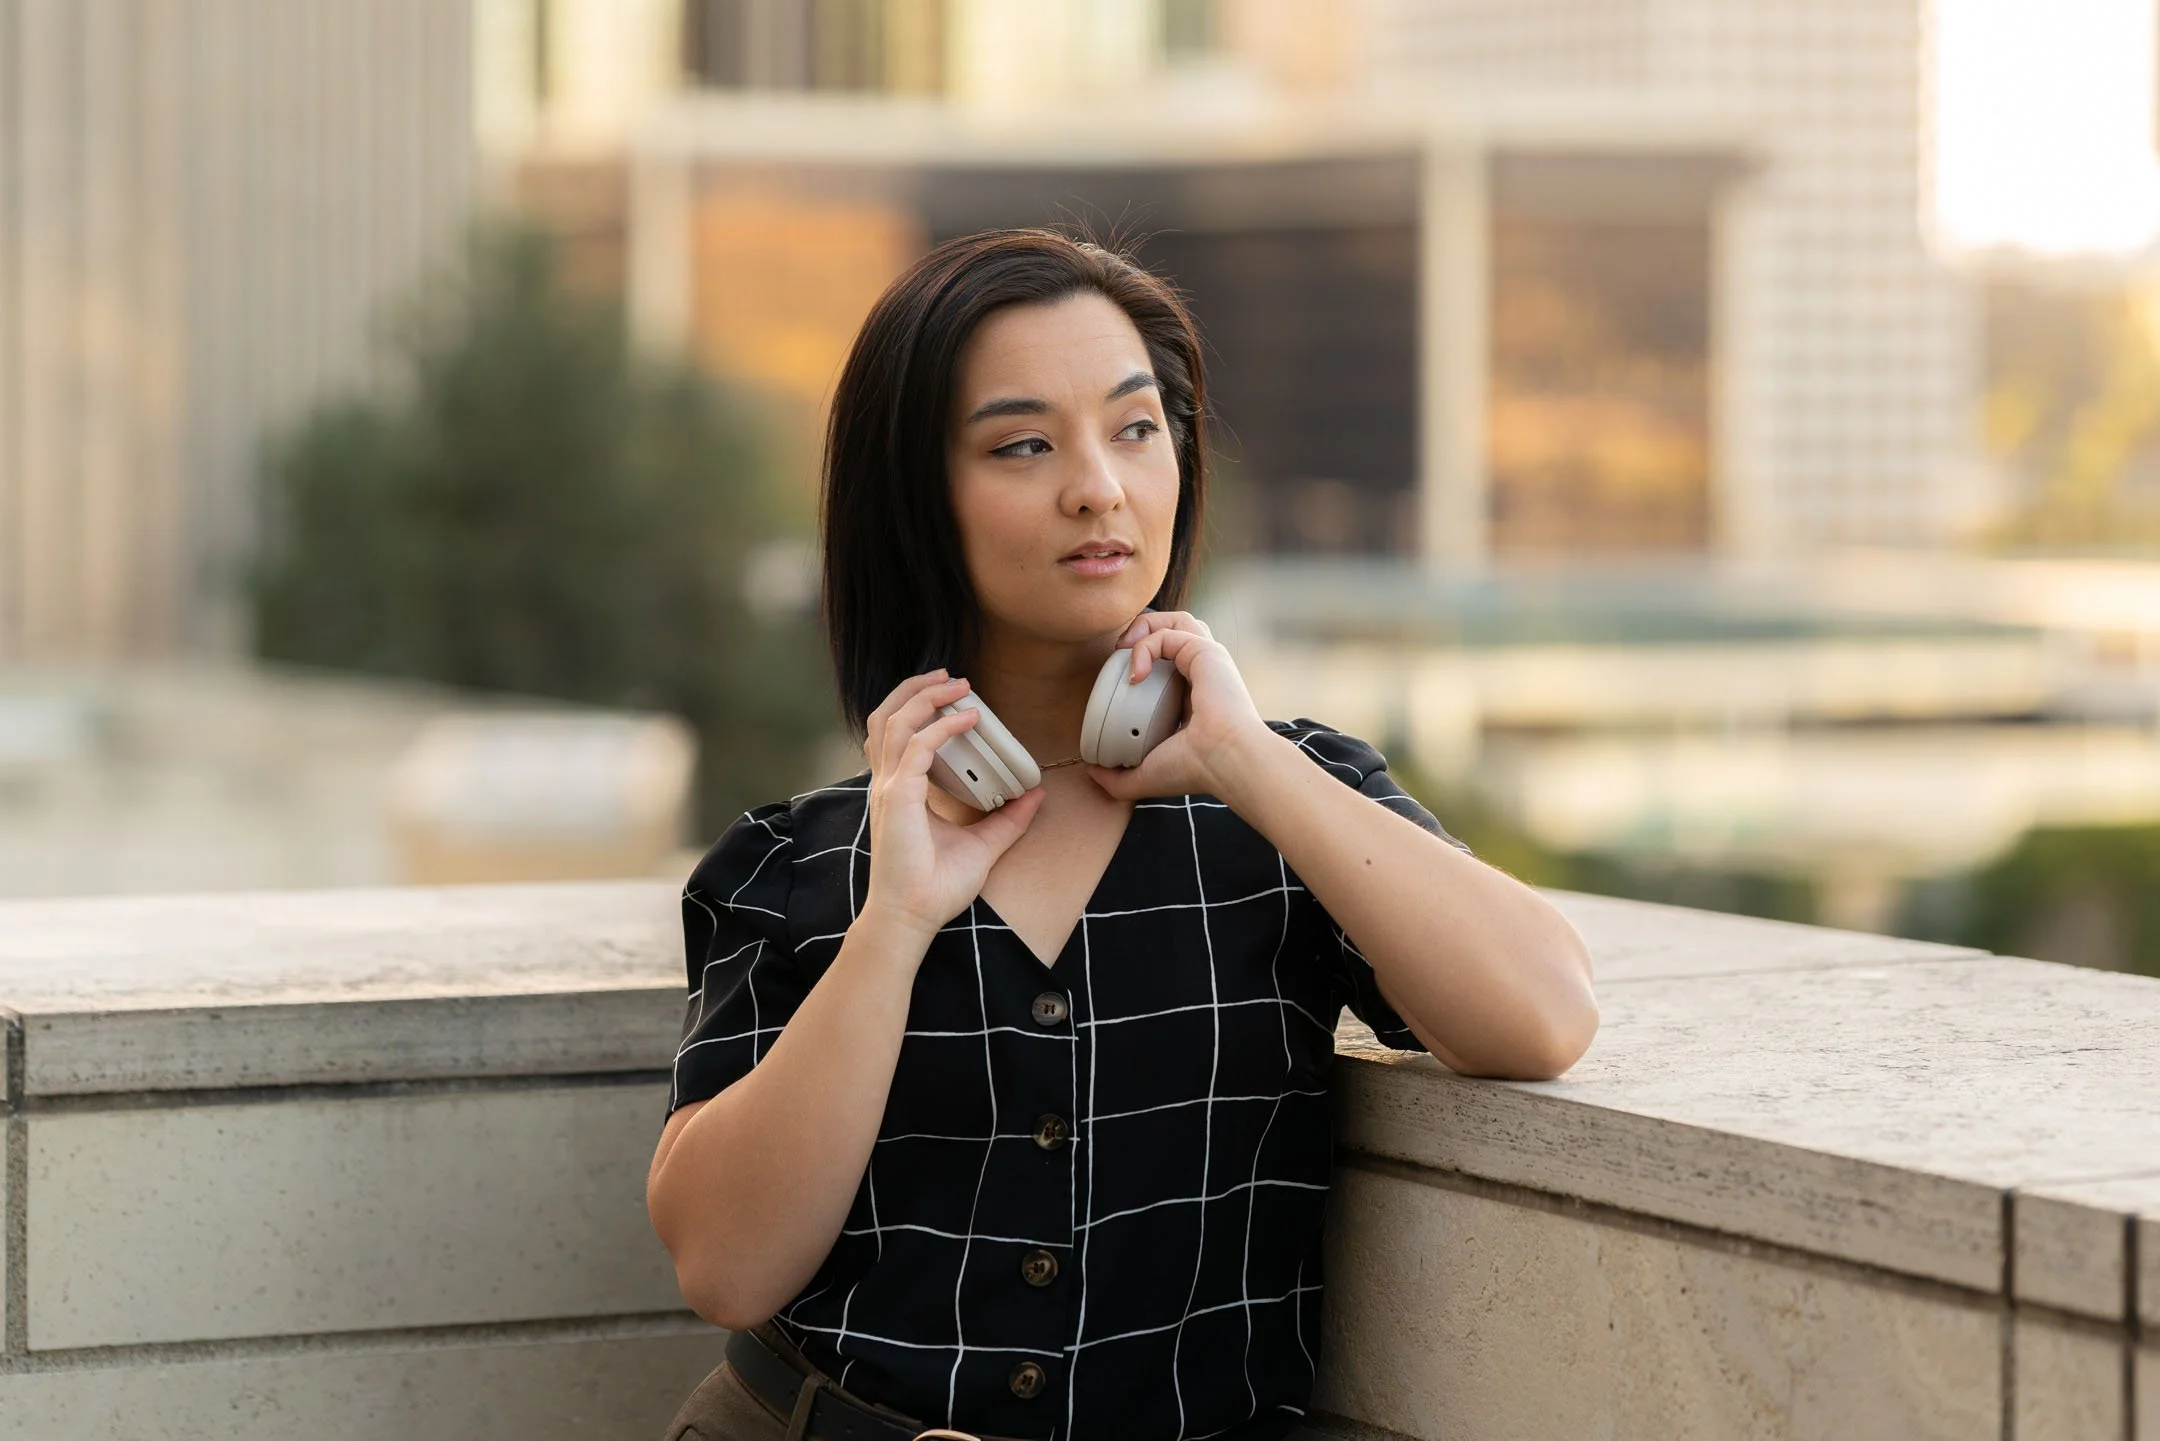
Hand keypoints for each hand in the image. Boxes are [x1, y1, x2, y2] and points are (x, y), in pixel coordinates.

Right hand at [858, 669, 1045, 943]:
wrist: (912, 918)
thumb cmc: (934, 888)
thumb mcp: (982, 846)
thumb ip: (1006, 820)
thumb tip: (1035, 796)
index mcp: (898, 791)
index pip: (895, 735)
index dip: (918, 708)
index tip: (952, 696)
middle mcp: (888, 784)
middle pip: (887, 717)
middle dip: (915, 689)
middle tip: (949, 676)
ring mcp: (889, 788)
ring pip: (895, 721)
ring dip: (925, 696)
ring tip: (957, 684)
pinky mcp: (899, 797)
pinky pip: (918, 745)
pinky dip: (942, 726)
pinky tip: (969, 718)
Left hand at [1085, 612, 1269, 801]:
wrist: (1224, 761)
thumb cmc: (1195, 769)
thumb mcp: (1146, 775)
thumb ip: (1117, 778)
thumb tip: (1092, 772)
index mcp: (1195, 695)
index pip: (1171, 661)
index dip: (1144, 659)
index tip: (1122, 682)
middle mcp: (1204, 673)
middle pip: (1177, 630)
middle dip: (1144, 632)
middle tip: (1120, 655)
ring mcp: (1208, 659)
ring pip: (1178, 619)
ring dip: (1146, 625)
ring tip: (1125, 649)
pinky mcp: (1205, 651)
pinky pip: (1168, 633)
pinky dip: (1145, 646)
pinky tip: (1136, 674)